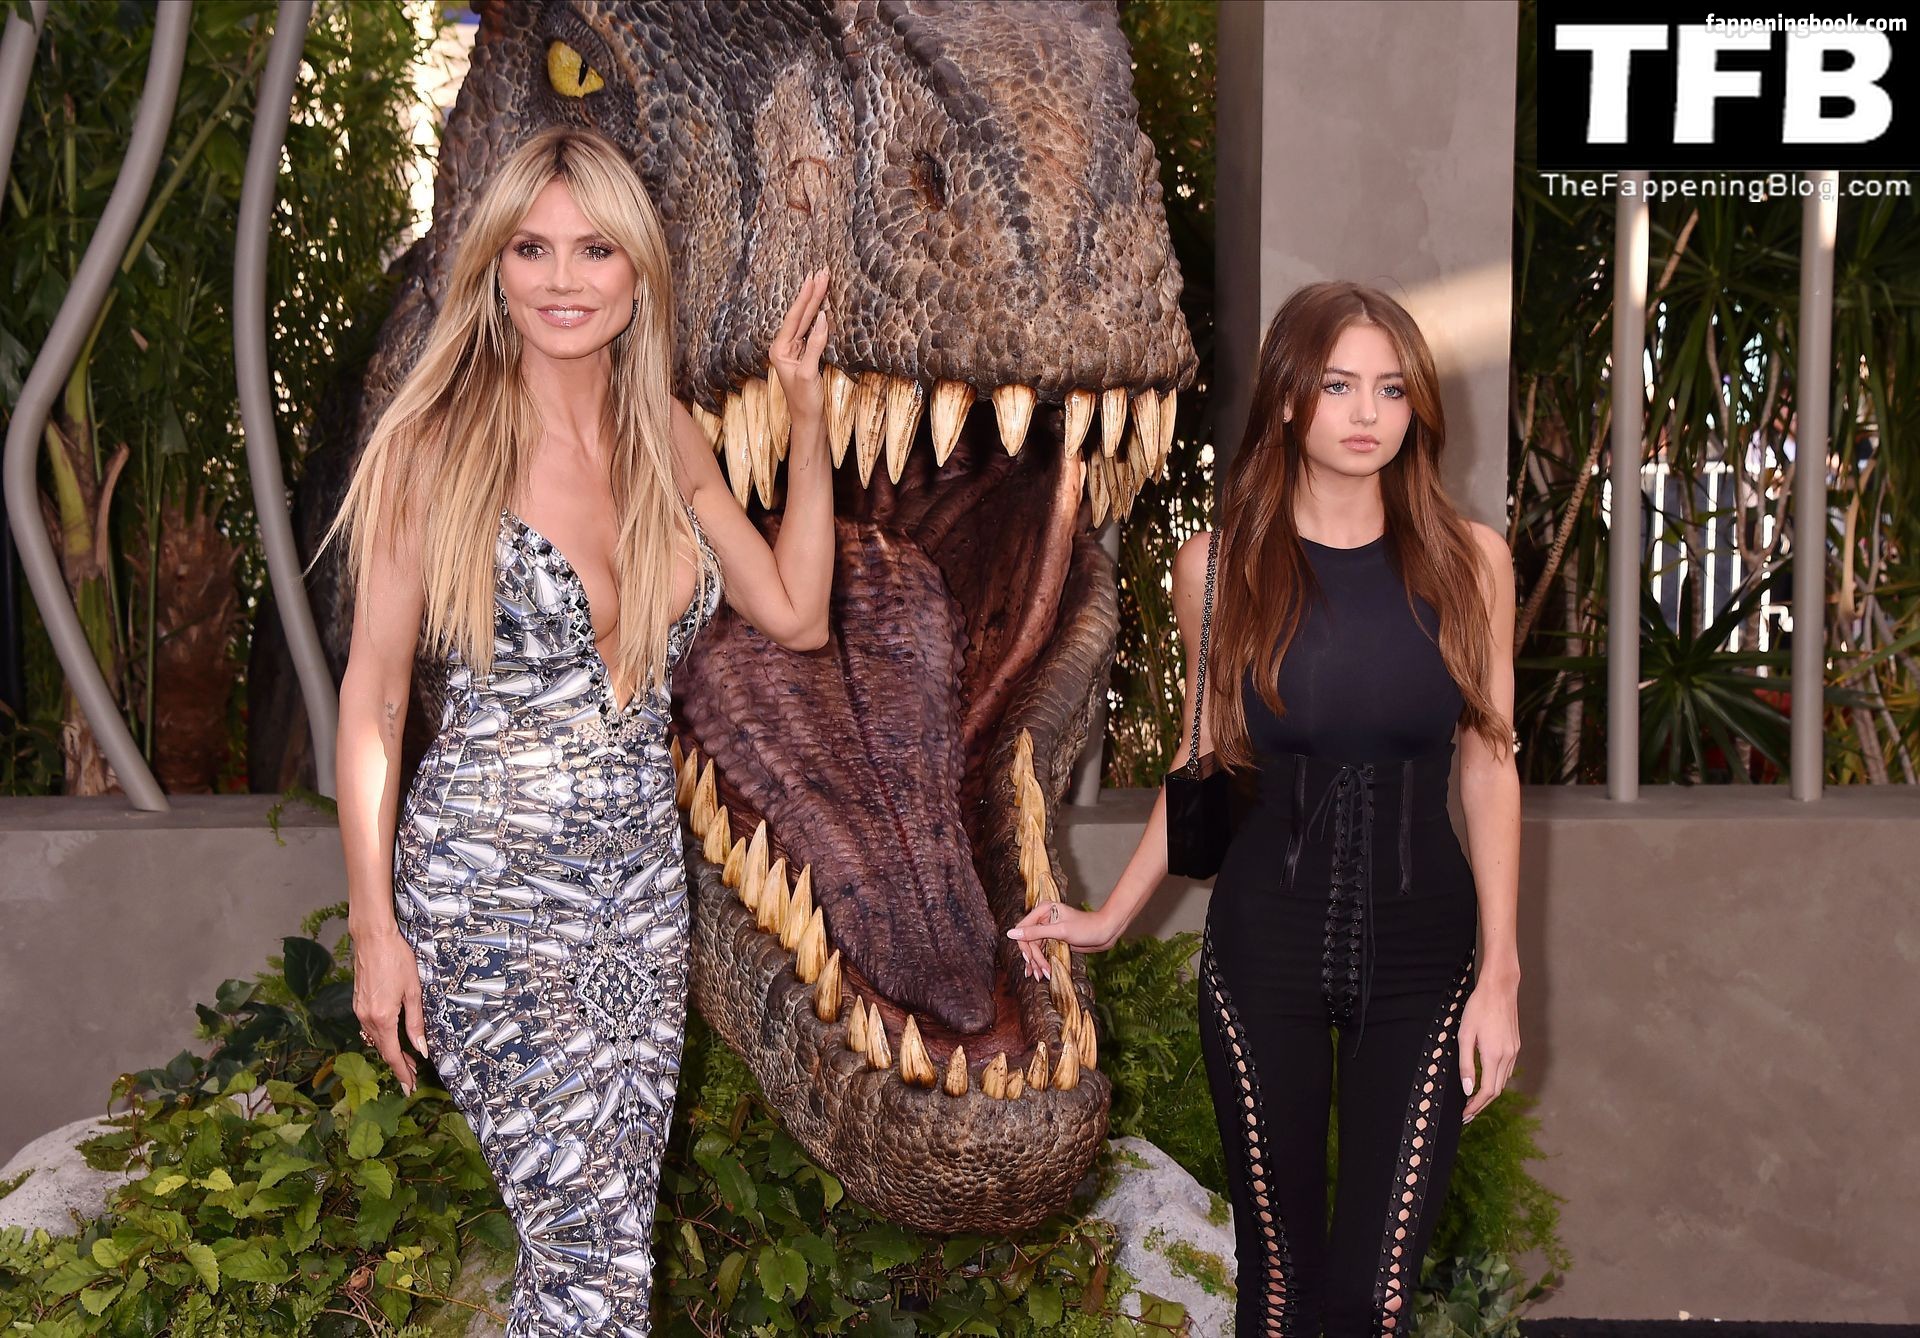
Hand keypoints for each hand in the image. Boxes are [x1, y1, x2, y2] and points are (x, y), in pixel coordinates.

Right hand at [351, 920, 429, 1094]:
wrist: (373, 938)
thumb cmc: (396, 958)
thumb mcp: (413, 991)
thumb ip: (416, 1022)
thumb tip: (421, 1048)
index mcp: (382, 1018)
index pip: (391, 1054)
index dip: (401, 1072)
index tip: (409, 1086)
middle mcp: (366, 1017)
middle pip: (382, 1049)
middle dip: (398, 1064)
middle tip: (412, 1077)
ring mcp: (359, 1010)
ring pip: (374, 1039)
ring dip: (389, 1051)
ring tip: (406, 1060)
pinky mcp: (358, 1002)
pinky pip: (369, 1027)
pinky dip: (381, 1037)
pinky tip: (391, 1037)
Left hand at [769, 267, 829, 427]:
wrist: (808, 420)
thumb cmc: (805, 400)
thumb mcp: (809, 372)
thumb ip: (815, 344)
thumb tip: (823, 318)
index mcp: (779, 349)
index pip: (795, 317)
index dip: (806, 297)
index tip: (815, 278)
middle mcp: (784, 347)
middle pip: (800, 315)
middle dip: (811, 294)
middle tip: (821, 272)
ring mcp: (794, 351)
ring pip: (806, 321)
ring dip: (815, 302)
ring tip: (822, 282)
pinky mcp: (804, 355)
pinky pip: (811, 331)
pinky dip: (818, 317)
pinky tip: (822, 305)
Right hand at [1005, 900, 1118, 980]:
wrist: (1105, 933)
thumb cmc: (1086, 928)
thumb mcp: (1060, 931)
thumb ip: (1035, 933)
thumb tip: (1011, 934)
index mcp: (1043, 910)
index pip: (1023, 929)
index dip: (1025, 946)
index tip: (1030, 960)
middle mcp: (1043, 917)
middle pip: (1028, 940)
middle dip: (1033, 957)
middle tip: (1039, 973)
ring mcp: (1048, 928)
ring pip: (1034, 947)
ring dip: (1036, 962)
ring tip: (1040, 976)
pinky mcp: (1054, 938)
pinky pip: (1042, 950)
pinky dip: (1041, 961)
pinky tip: (1039, 972)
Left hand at [1457, 975, 1519, 1121]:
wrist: (1500, 989)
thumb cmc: (1478, 1008)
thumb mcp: (1464, 1035)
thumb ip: (1465, 1064)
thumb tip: (1467, 1090)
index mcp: (1494, 1056)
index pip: (1486, 1092)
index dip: (1475, 1106)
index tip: (1464, 1114)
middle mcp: (1508, 1057)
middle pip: (1496, 1090)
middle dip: (1481, 1105)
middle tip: (1467, 1114)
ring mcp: (1514, 1051)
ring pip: (1503, 1081)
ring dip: (1489, 1094)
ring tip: (1473, 1102)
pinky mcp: (1516, 1046)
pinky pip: (1507, 1070)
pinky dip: (1496, 1081)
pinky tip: (1486, 1082)